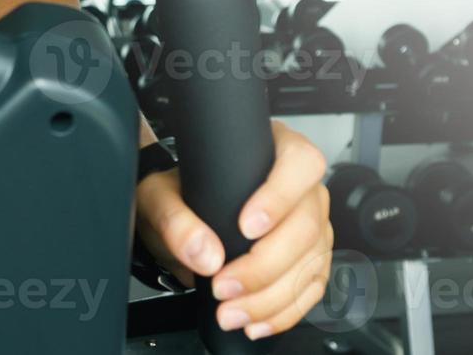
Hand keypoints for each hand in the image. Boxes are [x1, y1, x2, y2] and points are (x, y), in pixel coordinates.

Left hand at [135, 120, 332, 339]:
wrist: (183, 223)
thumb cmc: (178, 196)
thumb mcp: (161, 197)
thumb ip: (176, 220)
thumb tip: (205, 253)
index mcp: (274, 151)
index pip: (300, 162)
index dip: (280, 196)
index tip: (247, 227)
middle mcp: (301, 187)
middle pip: (307, 224)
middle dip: (264, 266)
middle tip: (224, 286)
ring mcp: (311, 224)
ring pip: (310, 262)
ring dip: (271, 297)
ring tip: (231, 312)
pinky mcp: (310, 258)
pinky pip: (311, 288)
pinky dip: (285, 311)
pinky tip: (256, 320)